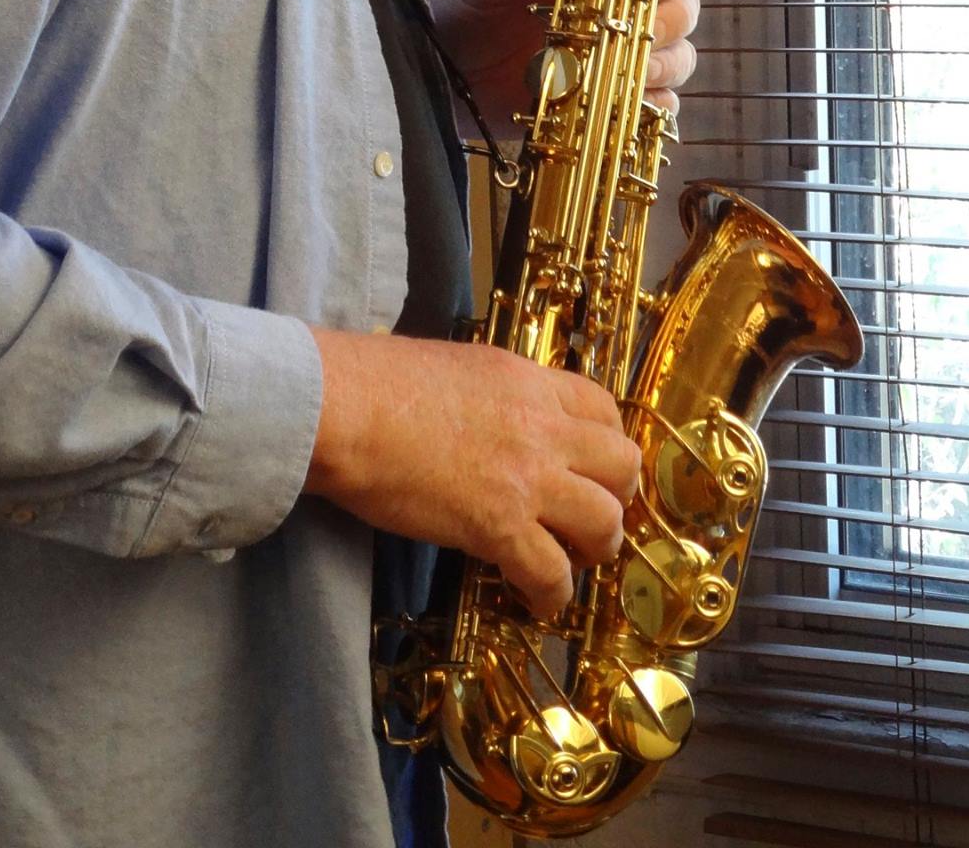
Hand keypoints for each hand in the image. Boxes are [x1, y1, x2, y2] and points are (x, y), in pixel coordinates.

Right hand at [304, 328, 640, 615]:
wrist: (347, 407)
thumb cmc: (377, 380)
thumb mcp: (457, 367)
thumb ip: (491, 394)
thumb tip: (489, 419)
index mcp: (529, 381)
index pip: (603, 408)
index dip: (608, 443)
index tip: (593, 467)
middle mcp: (542, 425)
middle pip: (621, 465)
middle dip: (617, 496)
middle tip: (590, 517)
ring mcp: (527, 477)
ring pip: (605, 521)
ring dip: (596, 548)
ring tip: (573, 562)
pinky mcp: (500, 525)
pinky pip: (552, 573)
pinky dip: (551, 595)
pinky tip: (537, 601)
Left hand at [431, 0, 700, 132]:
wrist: (437, 81)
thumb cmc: (459, 20)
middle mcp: (612, 9)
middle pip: (678, 6)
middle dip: (669, 19)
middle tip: (638, 32)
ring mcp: (614, 57)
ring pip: (676, 55)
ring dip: (665, 64)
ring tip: (632, 74)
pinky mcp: (608, 102)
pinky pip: (658, 107)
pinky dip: (655, 107)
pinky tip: (632, 106)